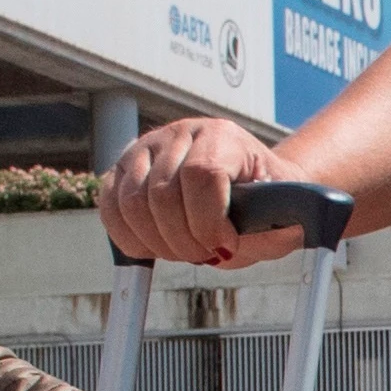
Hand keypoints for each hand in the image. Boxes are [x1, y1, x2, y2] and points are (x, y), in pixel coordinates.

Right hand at [100, 116, 301, 268]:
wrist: (246, 189)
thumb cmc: (262, 204)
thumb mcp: (281, 219)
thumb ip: (275, 232)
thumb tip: (272, 236)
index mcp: (223, 136)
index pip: (202, 174)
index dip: (210, 221)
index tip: (224, 245)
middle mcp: (180, 134)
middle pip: (163, 195)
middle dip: (184, 241)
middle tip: (205, 256)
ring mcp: (145, 148)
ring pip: (131, 204)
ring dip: (158, 243)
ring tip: (184, 252)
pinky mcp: (122, 170)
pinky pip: (109, 208)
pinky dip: (128, 238)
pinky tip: (155, 248)